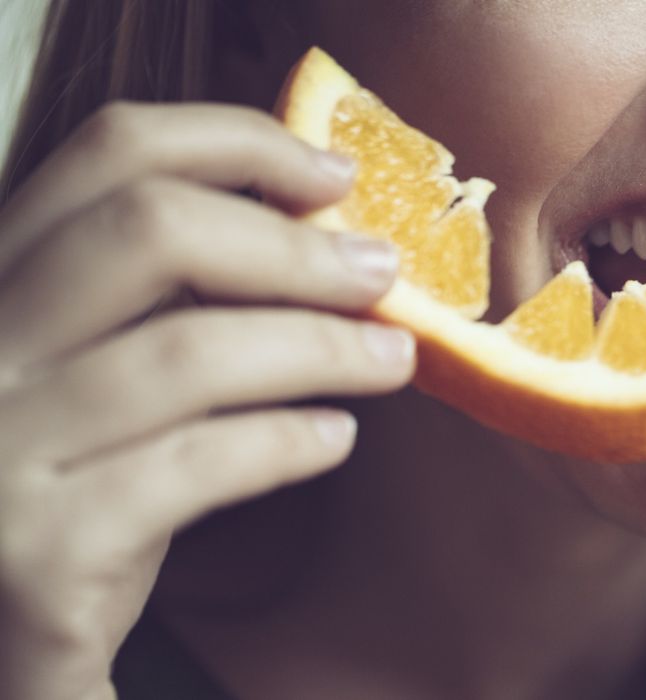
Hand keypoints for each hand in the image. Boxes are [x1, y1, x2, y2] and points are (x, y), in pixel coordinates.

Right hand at [0, 102, 414, 699]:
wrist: (10, 634)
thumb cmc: (81, 481)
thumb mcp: (109, 364)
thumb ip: (177, 295)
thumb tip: (326, 227)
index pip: (109, 150)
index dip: (238, 141)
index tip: (337, 175)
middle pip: (149, 232)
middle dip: (293, 248)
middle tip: (383, 273)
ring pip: (184, 353)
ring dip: (320, 348)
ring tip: (393, 360)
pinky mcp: (37, 551)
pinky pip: (191, 467)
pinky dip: (285, 443)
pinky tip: (336, 440)